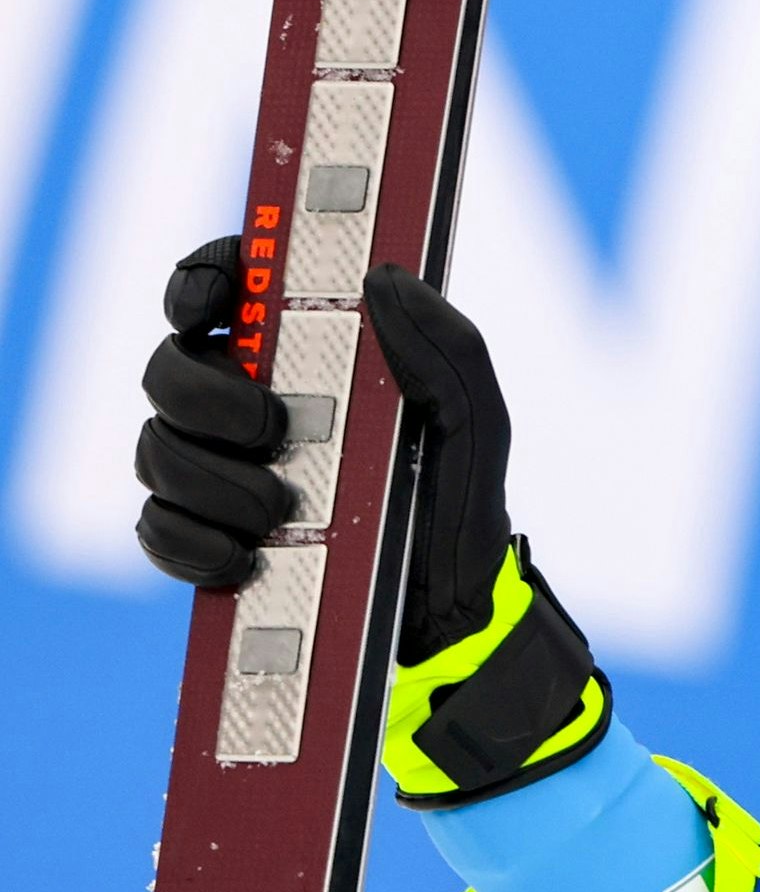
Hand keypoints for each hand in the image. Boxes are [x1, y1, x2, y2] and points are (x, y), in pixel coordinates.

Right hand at [131, 240, 607, 803]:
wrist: (444, 613)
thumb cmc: (458, 499)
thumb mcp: (472, 418)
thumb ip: (444, 345)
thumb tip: (385, 279)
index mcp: (308, 353)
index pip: (229, 287)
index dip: (202, 278)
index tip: (213, 300)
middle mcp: (249, 400)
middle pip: (169, 365)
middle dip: (205, 394)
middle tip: (268, 426)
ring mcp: (216, 467)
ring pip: (155, 446)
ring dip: (208, 476)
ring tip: (280, 510)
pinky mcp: (200, 534)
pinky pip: (154, 526)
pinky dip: (190, 540)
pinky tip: (245, 556)